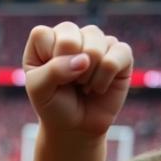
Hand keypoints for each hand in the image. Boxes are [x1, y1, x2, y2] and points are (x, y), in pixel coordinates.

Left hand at [24, 22, 132, 137]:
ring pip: (95, 46)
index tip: (47, 77)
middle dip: (67, 69)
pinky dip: (104, 78)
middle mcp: (72, 35)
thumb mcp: (39, 91)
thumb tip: (84, 59)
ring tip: (83, 85)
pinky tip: (99, 86)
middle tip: (68, 83)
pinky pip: (117, 55)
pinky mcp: (121, 52)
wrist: (75, 126)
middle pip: (70, 37)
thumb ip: (53, 71)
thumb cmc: (53, 105)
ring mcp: (98, 41)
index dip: (44, 59)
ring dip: (87, 75)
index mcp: (45, 40)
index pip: (42, 34)